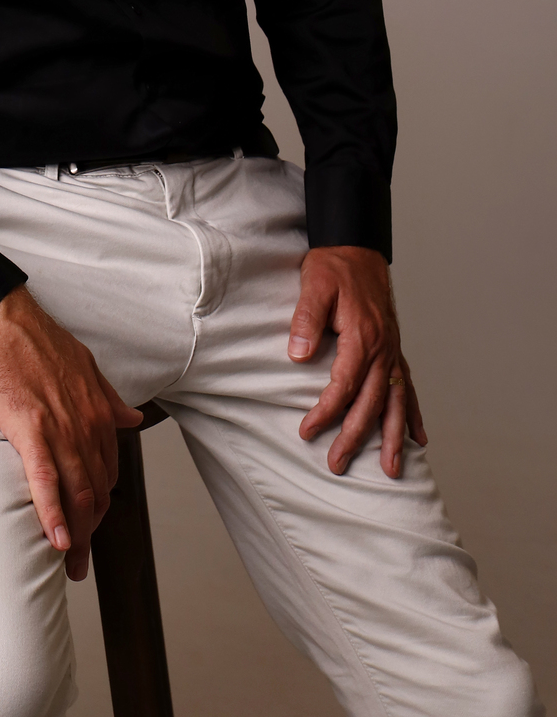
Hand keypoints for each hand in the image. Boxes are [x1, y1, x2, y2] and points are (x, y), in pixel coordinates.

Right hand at [0, 286, 142, 580]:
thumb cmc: (34, 339)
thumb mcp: (84, 366)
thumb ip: (109, 398)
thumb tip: (133, 421)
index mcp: (100, 411)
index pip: (108, 473)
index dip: (100, 506)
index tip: (90, 528)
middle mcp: (87, 424)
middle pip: (96, 493)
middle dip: (92, 534)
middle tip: (81, 565)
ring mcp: (61, 429)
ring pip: (77, 494)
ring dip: (77, 537)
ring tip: (70, 567)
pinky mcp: (30, 429)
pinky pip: (47, 481)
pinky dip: (53, 514)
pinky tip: (55, 540)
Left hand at [290, 246, 427, 478]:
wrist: (356, 247)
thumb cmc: (333, 266)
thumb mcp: (314, 286)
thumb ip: (306, 320)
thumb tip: (298, 355)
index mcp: (363, 337)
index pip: (344, 385)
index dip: (325, 412)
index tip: (307, 431)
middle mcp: (383, 349)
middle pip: (371, 403)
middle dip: (355, 437)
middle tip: (338, 464)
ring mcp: (392, 350)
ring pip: (395, 402)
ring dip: (392, 437)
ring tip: (391, 469)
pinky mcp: (393, 348)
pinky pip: (408, 387)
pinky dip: (413, 413)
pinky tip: (418, 436)